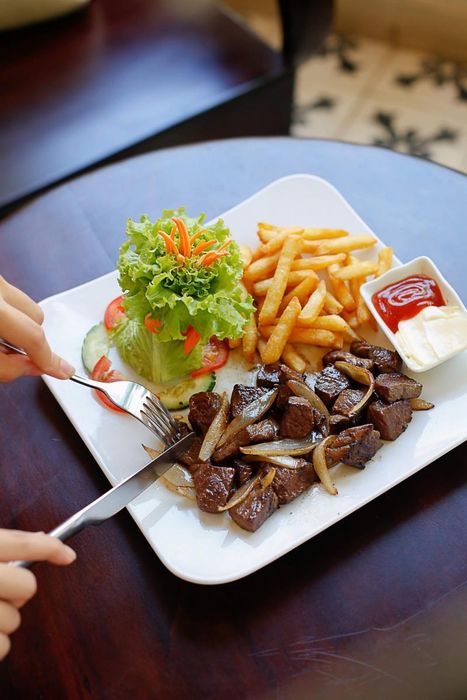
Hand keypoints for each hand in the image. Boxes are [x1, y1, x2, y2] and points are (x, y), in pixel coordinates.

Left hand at [0, 276, 73, 380]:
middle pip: (36, 316)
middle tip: (6, 351)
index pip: (34, 336)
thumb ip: (6, 367)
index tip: (62, 371)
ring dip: (18, 322)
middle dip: (29, 337)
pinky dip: (7, 312)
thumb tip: (35, 367)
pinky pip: (10, 296)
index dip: (48, 359)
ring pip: (25, 304)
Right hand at [0, 529, 75, 659]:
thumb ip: (4, 547)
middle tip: (0, 592)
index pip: (21, 544)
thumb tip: (40, 539)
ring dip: (1, 620)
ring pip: (14, 619)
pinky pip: (4, 646)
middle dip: (18, 592)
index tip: (69, 555)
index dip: (50, 548)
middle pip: (27, 586)